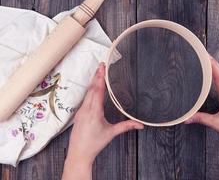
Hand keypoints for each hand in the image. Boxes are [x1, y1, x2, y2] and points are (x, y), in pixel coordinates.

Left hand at [62, 62, 143, 179]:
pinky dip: (90, 91)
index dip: (101, 78)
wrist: (79, 153)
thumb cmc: (94, 144)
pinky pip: (85, 99)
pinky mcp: (79, 114)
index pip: (98, 91)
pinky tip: (92, 88)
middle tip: (101, 65)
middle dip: (97, 76)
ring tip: (97, 73)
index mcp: (94, 112)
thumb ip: (126, 126)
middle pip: (92, 89)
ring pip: (87, 93)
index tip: (103, 69)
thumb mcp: (111, 133)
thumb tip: (140, 125)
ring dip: (93, 82)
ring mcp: (81, 111)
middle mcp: (86, 109)